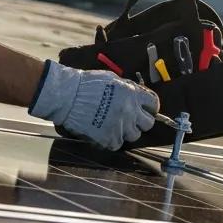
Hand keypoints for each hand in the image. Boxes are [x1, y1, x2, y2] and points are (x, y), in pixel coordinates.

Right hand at [29, 60, 158, 150]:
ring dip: (126, 131)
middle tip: (130, 118)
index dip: (150, 107)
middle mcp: (130, 112)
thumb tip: (135, 94)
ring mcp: (120, 127)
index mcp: (132, 94)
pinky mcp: (108, 138)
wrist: (68, 96)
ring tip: (114, 125)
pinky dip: (112, 140)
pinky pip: (117, 144)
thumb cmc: (87, 83)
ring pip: (133, 136)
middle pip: (147, 124)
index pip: (153, 104)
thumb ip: (127, 88)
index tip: (145, 109)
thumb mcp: (112, 78)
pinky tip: (104, 132)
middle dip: (140, 121)